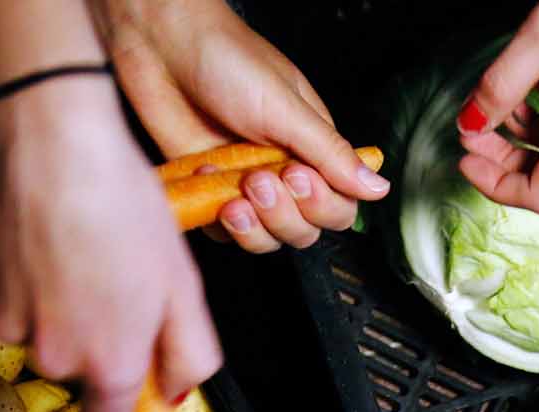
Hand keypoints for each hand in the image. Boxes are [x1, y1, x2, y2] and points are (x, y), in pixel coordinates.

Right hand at [0, 74, 219, 411]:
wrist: (49, 140)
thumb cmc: (125, 206)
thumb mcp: (185, 285)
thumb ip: (190, 356)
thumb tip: (176, 395)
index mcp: (111, 364)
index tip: (128, 393)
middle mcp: (54, 356)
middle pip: (75, 370)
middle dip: (94, 337)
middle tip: (113, 274)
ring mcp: (7, 322)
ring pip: (37, 329)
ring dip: (54, 302)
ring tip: (75, 245)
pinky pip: (2, 294)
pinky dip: (17, 273)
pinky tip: (35, 232)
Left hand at [94, 0, 387, 252]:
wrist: (161, 44)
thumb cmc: (226, 59)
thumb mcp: (286, 107)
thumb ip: (330, 153)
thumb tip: (378, 188)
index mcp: (311, 147)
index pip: (339, 205)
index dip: (324, 204)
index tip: (298, 176)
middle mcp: (282, 170)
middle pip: (305, 231)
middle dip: (286, 215)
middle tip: (261, 179)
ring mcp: (245, 185)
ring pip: (267, 240)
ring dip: (256, 228)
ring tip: (237, 194)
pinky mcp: (209, 192)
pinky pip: (223, 233)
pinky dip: (217, 217)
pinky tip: (207, 173)